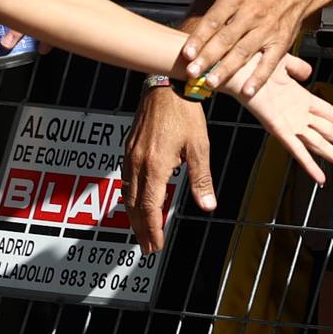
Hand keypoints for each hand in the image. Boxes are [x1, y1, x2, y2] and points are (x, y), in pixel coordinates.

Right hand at [124, 85, 216, 253]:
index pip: (150, 207)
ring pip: (126, 194)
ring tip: (142, 231)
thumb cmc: (185, 114)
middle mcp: (138, 163)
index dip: (152, 229)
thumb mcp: (199, 148)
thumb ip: (201, 179)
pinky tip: (136, 202)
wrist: (166, 86)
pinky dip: (130, 197)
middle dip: (141, 229)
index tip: (156, 245)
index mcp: (155, 166)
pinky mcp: (128, 148)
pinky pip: (125, 180)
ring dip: (133, 216)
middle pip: (134, 206)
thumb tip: (208, 206)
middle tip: (147, 247)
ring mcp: (130, 155)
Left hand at [181, 0, 320, 99]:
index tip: (187, 52)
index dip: (200, 37)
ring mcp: (267, 30)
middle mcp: (252, 14)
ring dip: (227, 69)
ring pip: (244, 52)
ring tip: (211, 82)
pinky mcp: (281, 43)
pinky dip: (259, 78)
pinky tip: (247, 90)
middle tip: (192, 72)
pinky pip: (270, 63)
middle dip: (208, 57)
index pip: (215, 19)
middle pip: (227, 39)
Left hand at [237, 68, 332, 187]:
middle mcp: (298, 115)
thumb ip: (297, 68)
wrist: (235, 69)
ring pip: (320, 145)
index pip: (332, 115)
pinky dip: (309, 164)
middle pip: (332, 133)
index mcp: (302, 100)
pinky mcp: (277, 128)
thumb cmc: (255, 65)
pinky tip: (320, 178)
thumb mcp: (283, 64)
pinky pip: (296, 149)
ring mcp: (290, 124)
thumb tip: (307, 72)